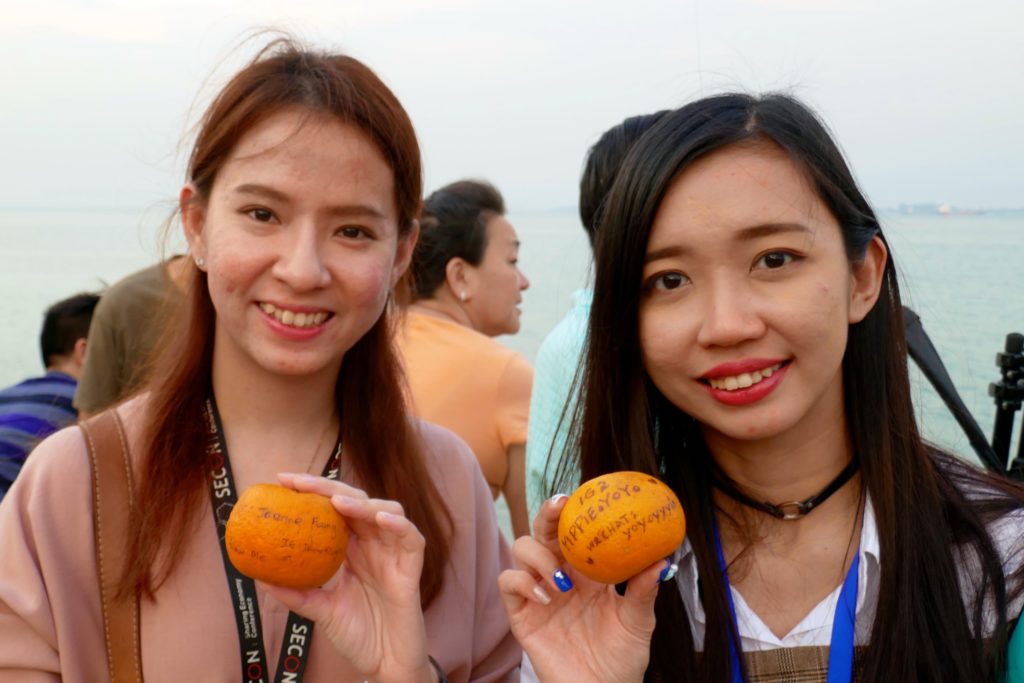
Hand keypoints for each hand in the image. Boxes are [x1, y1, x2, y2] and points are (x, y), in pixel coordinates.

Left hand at [263, 473, 435, 682]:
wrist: (385, 664)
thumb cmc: (357, 635)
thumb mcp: (320, 611)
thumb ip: (297, 593)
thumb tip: (260, 577)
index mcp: (352, 549)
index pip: (333, 510)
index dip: (312, 492)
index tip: (282, 481)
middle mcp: (374, 544)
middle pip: (357, 502)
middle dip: (329, 488)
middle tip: (300, 483)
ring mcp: (394, 553)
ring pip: (387, 511)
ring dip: (363, 503)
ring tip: (339, 503)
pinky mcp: (412, 568)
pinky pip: (412, 538)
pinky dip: (398, 525)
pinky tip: (380, 519)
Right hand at [498, 495, 669, 682]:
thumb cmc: (623, 660)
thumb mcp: (639, 623)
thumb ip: (644, 591)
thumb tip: (663, 560)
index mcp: (587, 573)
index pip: (574, 532)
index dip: (572, 512)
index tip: (580, 495)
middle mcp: (560, 577)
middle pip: (543, 532)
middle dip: (546, 515)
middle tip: (560, 508)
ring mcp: (538, 595)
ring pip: (520, 551)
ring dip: (538, 557)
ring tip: (561, 581)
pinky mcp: (521, 615)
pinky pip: (508, 583)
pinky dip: (522, 581)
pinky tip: (547, 597)